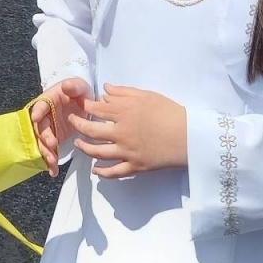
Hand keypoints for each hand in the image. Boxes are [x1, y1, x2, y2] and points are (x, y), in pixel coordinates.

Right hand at [30, 78, 90, 176]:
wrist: (85, 104)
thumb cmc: (79, 92)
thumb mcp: (79, 87)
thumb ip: (74, 86)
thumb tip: (67, 86)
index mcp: (48, 100)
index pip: (40, 105)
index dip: (38, 111)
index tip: (36, 117)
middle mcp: (44, 116)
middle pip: (39, 127)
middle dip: (43, 136)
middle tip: (51, 144)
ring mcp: (48, 129)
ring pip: (42, 142)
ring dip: (46, 152)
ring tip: (52, 162)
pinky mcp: (53, 139)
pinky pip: (49, 150)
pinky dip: (50, 161)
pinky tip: (52, 171)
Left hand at [68, 84, 187, 177]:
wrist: (190, 136)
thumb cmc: (170, 112)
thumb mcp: (148, 96)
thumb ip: (124, 92)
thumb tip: (105, 89)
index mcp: (124, 112)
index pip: (96, 109)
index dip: (85, 107)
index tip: (80, 105)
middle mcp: (121, 132)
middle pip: (91, 130)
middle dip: (77, 125)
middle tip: (72, 121)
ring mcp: (127, 151)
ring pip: (98, 152)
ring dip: (84, 148)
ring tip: (78, 144)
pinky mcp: (135, 166)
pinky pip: (114, 172)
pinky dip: (102, 172)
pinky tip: (95, 170)